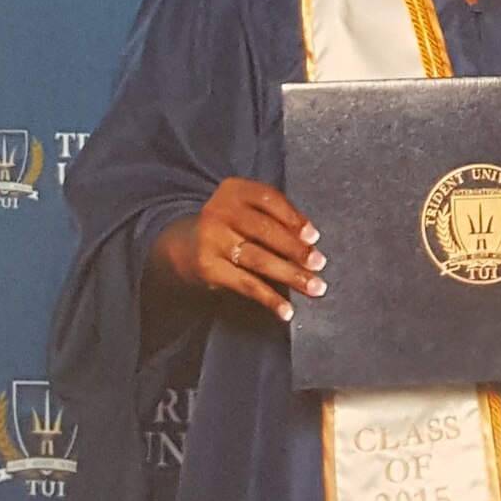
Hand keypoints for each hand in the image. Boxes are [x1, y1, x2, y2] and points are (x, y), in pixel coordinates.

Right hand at [152, 178, 325, 321]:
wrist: (180, 244)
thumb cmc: (229, 225)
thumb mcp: (245, 208)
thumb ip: (273, 217)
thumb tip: (311, 243)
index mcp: (234, 190)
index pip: (270, 199)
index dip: (294, 218)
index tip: (314, 236)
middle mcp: (220, 211)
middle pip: (266, 230)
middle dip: (297, 249)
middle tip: (320, 263)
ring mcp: (212, 240)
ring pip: (259, 259)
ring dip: (291, 275)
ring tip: (315, 287)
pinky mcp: (208, 268)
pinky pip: (246, 285)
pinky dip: (270, 299)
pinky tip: (287, 310)